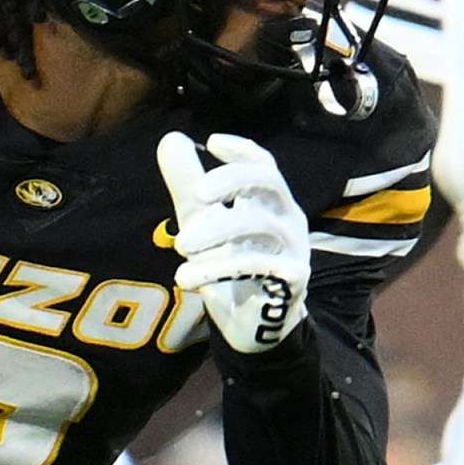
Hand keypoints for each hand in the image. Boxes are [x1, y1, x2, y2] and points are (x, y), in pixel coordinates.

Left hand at [157, 131, 309, 354]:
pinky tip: (186, 277)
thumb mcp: (204, 223)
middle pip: (268, 182)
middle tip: (196, 195)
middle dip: (230, 181)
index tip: (211, 142)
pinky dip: (217, 268)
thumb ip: (187, 186)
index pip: (264, 165)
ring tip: (180, 246)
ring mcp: (293, 248)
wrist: (252, 325)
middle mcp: (287, 219)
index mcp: (269, 202)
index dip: (242, 151)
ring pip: (258, 224)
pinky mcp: (292, 279)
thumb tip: (170, 139)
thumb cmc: (232, 266)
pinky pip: (257, 264)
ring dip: (214, 231)